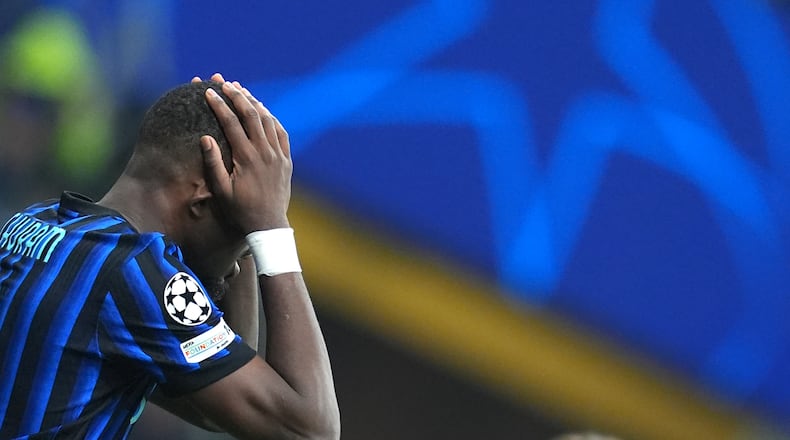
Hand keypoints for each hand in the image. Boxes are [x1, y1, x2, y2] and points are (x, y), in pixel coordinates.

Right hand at [201, 80, 291, 232]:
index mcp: (247, 158)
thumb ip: (213, 163)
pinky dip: (271, 118)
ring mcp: (279, 155)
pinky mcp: (287, 160)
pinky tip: (263, 111)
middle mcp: (265, 153)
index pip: (231, 123)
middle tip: (224, 83)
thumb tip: (204, 138)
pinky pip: (281, 133)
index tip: (208, 92)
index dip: (219, 105)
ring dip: (254, 103)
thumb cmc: (239, 210)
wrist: (268, 225)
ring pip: (268, 121)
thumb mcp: (221, 190)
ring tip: (241, 90)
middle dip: (237, 96)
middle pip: (251, 115)